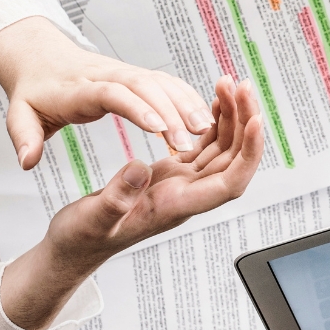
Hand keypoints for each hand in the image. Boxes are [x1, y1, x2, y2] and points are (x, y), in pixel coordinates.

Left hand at [0, 16, 214, 167]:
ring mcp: (125, 73)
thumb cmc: (33, 91)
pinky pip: (167, 83)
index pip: (112, 93)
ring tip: (206, 129)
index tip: (159, 129)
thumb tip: (27, 161)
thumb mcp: (19, 114)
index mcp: (79, 88)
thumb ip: (24, 138)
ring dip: (186, 103)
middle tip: (191, 139)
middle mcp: (107, 75)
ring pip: (162, 82)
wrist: (40, 57)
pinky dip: (188, 97)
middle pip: (145, 86)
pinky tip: (205, 116)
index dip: (137, 107)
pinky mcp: (138, 76)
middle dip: (172, 111)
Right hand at [0, 76, 264, 329]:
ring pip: (221, 149)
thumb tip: (138, 169)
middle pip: (233, 158)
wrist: (74, 245)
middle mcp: (188, 194)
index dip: (248, 153)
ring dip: (229, 116)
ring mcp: (182, 184)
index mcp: (177, 206)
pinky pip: (202, 146)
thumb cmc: (82, 238)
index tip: (256, 121)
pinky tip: (213, 103)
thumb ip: (115, 198)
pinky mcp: (171, 174)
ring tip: (229, 84)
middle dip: (243, 121)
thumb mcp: (92, 217)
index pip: (231, 182)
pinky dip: (211, 123)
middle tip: (242, 85)